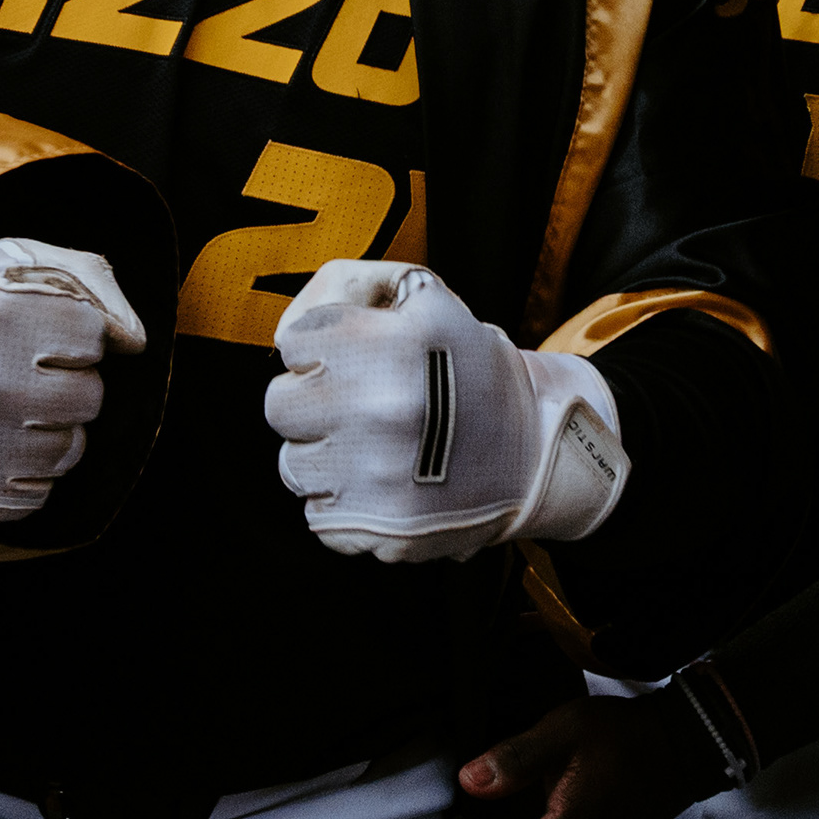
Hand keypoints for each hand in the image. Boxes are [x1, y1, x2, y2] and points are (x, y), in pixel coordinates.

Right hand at [0, 235, 146, 522]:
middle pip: (89, 397)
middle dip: (65, 382)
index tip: (33, 330)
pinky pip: (38, 493)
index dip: (69, 330)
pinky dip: (24, 471)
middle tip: (19, 371)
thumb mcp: (5, 261)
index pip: (92, 334)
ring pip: (69, 450)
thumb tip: (133, 340)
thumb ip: (85, 279)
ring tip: (3, 407)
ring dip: (48, 430)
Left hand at [264, 260, 627, 564]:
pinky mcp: (378, 530)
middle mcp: (377, 412)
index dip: (316, 347)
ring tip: (366, 449)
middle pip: (280, 406)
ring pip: (294, 466)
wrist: (539, 453)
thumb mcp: (434, 305)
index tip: (340, 359)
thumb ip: (362, 289)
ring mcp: (375, 478)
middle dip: (307, 402)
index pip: (293, 341)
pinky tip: (377, 485)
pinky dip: (341, 504)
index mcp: (388, 349)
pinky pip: (320, 515)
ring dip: (321, 457)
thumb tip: (297, 324)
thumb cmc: (476, 376)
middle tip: (345, 406)